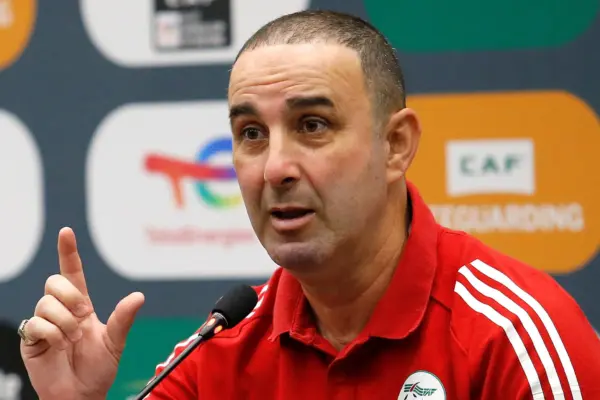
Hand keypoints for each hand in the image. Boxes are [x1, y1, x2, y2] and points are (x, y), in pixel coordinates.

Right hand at [20, 227, 144, 399]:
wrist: (82, 395)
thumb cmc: (98, 369)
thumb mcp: (115, 342)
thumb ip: (124, 319)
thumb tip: (139, 296)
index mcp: (81, 306)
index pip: (72, 273)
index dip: (69, 252)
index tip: (67, 232)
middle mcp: (61, 311)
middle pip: (55, 282)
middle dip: (71, 295)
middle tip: (83, 315)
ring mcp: (45, 324)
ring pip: (46, 302)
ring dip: (65, 322)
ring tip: (73, 340)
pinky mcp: (31, 340)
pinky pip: (37, 324)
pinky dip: (53, 334)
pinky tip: (60, 347)